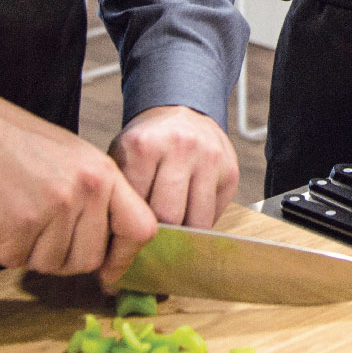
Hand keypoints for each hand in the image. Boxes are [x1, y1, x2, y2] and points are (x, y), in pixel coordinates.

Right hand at [0, 86, 157, 288]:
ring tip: (14, 219)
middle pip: (89, 259)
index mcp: (105, 173)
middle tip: (39, 239)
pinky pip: (14, 260)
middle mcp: (86, 190)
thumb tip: (106, 243)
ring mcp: (54, 207)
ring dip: (28, 252)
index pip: (141, 228)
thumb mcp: (74, 158)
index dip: (125, 258)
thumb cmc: (15, 144)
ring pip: (50, 264)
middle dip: (63, 259)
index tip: (110, 272)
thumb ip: (95, 197)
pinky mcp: (20, 222)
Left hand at [111, 105, 239, 230]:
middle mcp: (181, 148)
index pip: (138, 207)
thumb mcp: (122, 157)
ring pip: (197, 220)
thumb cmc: (146, 144)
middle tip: (152, 235)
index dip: (133, 226)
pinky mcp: (230, 170)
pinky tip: (189, 210)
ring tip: (171, 229)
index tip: (131, 233)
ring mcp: (210, 158)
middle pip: (169, 216)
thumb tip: (123, 241)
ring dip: (184, 230)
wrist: (180, 111)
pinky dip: (201, 220)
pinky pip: (216, 214)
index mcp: (145, 146)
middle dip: (159, 232)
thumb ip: (121, 193)